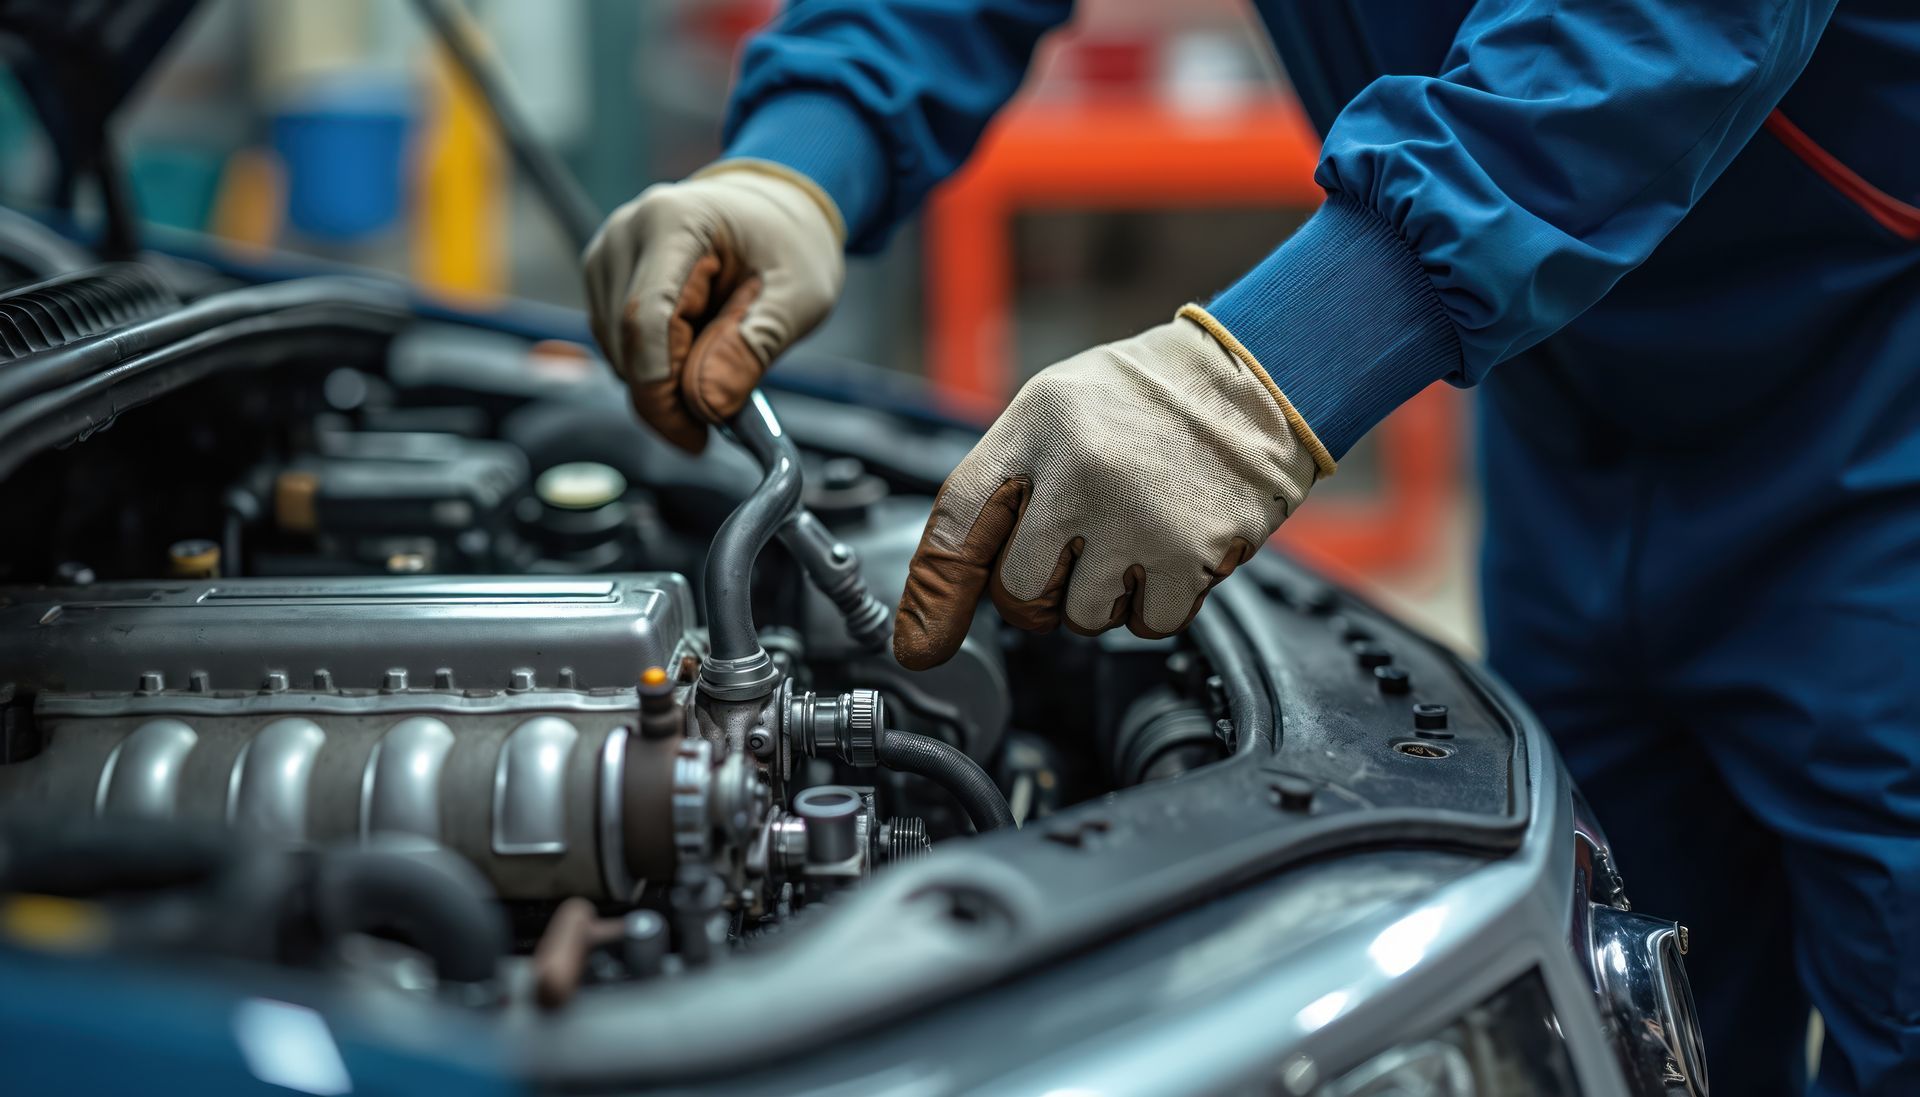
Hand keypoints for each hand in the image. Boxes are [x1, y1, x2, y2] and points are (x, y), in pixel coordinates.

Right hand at [583, 162, 843, 451]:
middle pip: (627, 344)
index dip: (663, 391)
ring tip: (720, 358)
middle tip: (723, 412)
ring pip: (618, 353)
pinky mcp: (605, 280)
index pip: (645, 322)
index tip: (695, 436)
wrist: (774, 211)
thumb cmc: (789, 245)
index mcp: (674, 223)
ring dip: (664, 382)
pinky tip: (696, 349)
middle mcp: (627, 234)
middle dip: (669, 396)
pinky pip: (619, 347)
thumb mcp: (800, 296)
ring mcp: (608, 256)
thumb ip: (755, 346)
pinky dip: (655, 367)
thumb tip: (706, 404)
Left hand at [893, 305, 1335, 670]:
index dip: (933, 595)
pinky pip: (1147, 624)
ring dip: (1104, 595)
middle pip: (1018, 589)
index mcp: (1035, 426)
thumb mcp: (1056, 407)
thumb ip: (1006, 481)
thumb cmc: (1146, 399)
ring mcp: (1135, 515)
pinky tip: (1172, 552)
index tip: (919, 647)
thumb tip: (953, 584)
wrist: (1255, 378)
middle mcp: (1078, 470)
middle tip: (1077, 552)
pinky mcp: (1190, 552)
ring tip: (1135, 533)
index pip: (958, 523)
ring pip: (1083, 615)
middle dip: (1040, 590)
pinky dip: (1157, 605)